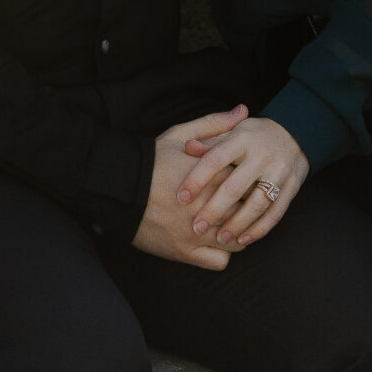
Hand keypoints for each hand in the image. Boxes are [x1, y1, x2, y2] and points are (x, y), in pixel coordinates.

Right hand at [132, 107, 247, 268]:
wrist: (118, 187)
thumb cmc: (151, 159)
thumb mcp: (181, 136)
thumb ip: (215, 124)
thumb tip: (244, 109)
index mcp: (212, 178)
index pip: (250, 184)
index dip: (253, 183)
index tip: (250, 180)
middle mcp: (208, 208)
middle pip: (247, 214)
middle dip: (249, 209)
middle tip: (244, 204)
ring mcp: (197, 233)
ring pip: (237, 240)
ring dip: (238, 233)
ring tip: (230, 224)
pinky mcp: (184, 252)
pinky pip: (219, 261)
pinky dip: (222, 254)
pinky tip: (216, 241)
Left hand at [179, 115, 308, 249]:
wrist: (296, 132)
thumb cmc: (252, 136)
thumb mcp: (232, 131)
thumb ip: (210, 141)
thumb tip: (187, 147)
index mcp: (243, 138)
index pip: (215, 159)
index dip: (197, 179)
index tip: (181, 198)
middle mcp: (263, 155)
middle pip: (235, 186)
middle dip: (214, 210)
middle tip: (197, 227)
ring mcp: (280, 172)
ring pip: (257, 204)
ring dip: (238, 224)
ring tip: (220, 238)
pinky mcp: (292, 187)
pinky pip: (276, 212)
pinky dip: (260, 229)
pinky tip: (243, 240)